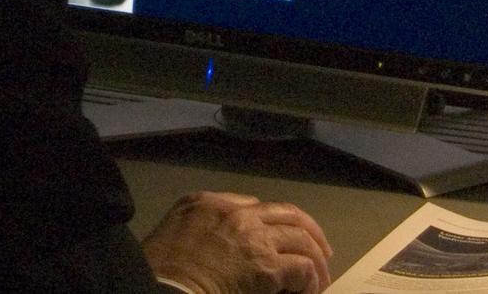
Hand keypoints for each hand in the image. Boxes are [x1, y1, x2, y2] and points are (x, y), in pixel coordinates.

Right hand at [141, 190, 333, 293]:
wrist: (169, 289)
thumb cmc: (164, 268)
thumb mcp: (175, 225)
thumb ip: (203, 216)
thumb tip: (232, 219)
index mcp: (213, 203)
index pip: (258, 205)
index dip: (277, 223)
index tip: (284, 237)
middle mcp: (239, 214)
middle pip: (289, 216)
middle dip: (310, 233)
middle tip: (322, 252)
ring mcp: (256, 238)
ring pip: (302, 240)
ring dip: (316, 260)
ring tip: (320, 278)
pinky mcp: (267, 267)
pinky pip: (302, 269)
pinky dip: (311, 280)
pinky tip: (310, 290)